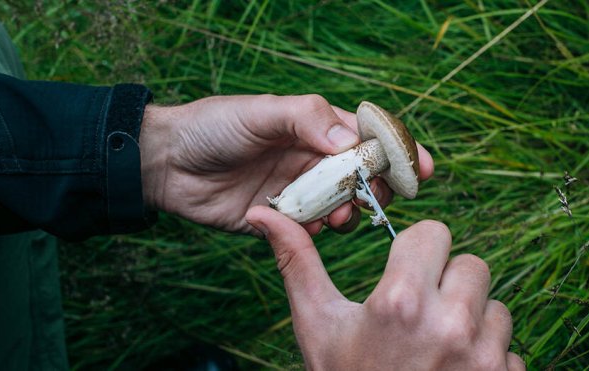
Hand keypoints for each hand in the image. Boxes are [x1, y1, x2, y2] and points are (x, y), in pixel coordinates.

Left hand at [138, 94, 432, 234]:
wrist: (166, 164)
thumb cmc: (214, 126)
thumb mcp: (261, 112)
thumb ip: (307, 119)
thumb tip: (352, 141)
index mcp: (315, 128)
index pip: (368, 138)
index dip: (397, 152)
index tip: (422, 169)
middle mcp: (313, 160)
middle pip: (364, 177)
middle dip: (377, 189)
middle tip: (374, 198)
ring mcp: (299, 192)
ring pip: (343, 207)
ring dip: (349, 213)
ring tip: (338, 215)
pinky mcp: (281, 221)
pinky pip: (311, 232)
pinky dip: (316, 233)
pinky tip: (304, 228)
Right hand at [245, 206, 524, 369]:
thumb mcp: (319, 328)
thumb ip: (299, 264)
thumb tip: (263, 212)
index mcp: (400, 301)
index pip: (435, 233)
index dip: (417, 252)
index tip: (404, 276)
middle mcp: (449, 324)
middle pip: (472, 265)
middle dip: (448, 285)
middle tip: (420, 318)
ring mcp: (484, 357)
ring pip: (495, 307)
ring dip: (472, 323)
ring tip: (436, 352)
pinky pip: (510, 351)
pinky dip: (488, 362)